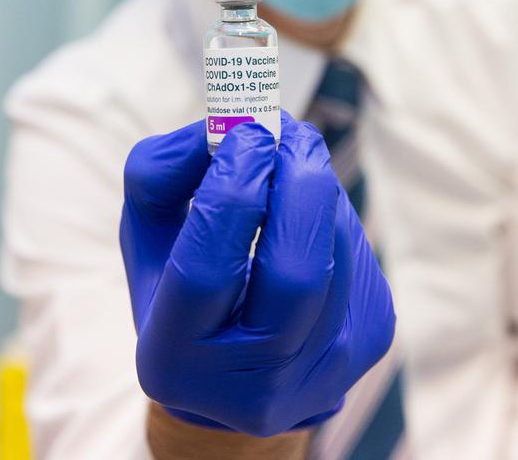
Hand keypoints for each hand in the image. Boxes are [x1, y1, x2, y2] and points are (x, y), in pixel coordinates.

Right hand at [119, 112, 395, 436]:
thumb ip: (160, 173)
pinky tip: (307, 214)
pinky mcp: (367, 346)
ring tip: (290, 165)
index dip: (231, 193)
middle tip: (289, 131)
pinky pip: (359, 258)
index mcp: (174, 359)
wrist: (240, 371)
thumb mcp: (149, 231)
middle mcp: (252, 385)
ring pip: (337, 256)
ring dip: (318, 192)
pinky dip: (333, 216)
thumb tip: (221, 132)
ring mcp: (321, 371)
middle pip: (296, 274)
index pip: (206, 272)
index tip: (243, 134)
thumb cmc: (182, 283)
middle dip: (297, 186)